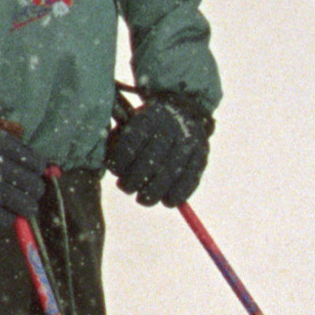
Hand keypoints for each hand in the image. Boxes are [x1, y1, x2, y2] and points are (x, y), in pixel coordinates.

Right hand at [0, 120, 44, 227]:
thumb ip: (4, 142)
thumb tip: (34, 162)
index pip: (28, 158)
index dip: (39, 168)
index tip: (40, 173)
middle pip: (25, 180)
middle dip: (36, 189)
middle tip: (37, 193)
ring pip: (14, 199)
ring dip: (27, 206)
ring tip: (31, 210)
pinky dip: (7, 218)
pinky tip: (12, 218)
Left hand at [105, 92, 211, 207]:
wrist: (184, 112)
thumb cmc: (148, 127)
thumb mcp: (131, 123)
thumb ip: (117, 141)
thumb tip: (112, 167)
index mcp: (150, 116)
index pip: (132, 141)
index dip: (121, 160)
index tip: (115, 171)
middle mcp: (172, 127)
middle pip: (152, 160)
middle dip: (135, 180)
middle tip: (126, 188)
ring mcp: (190, 141)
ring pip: (171, 172)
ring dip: (154, 192)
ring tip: (143, 199)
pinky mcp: (202, 155)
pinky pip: (191, 179)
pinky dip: (179, 194)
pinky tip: (168, 202)